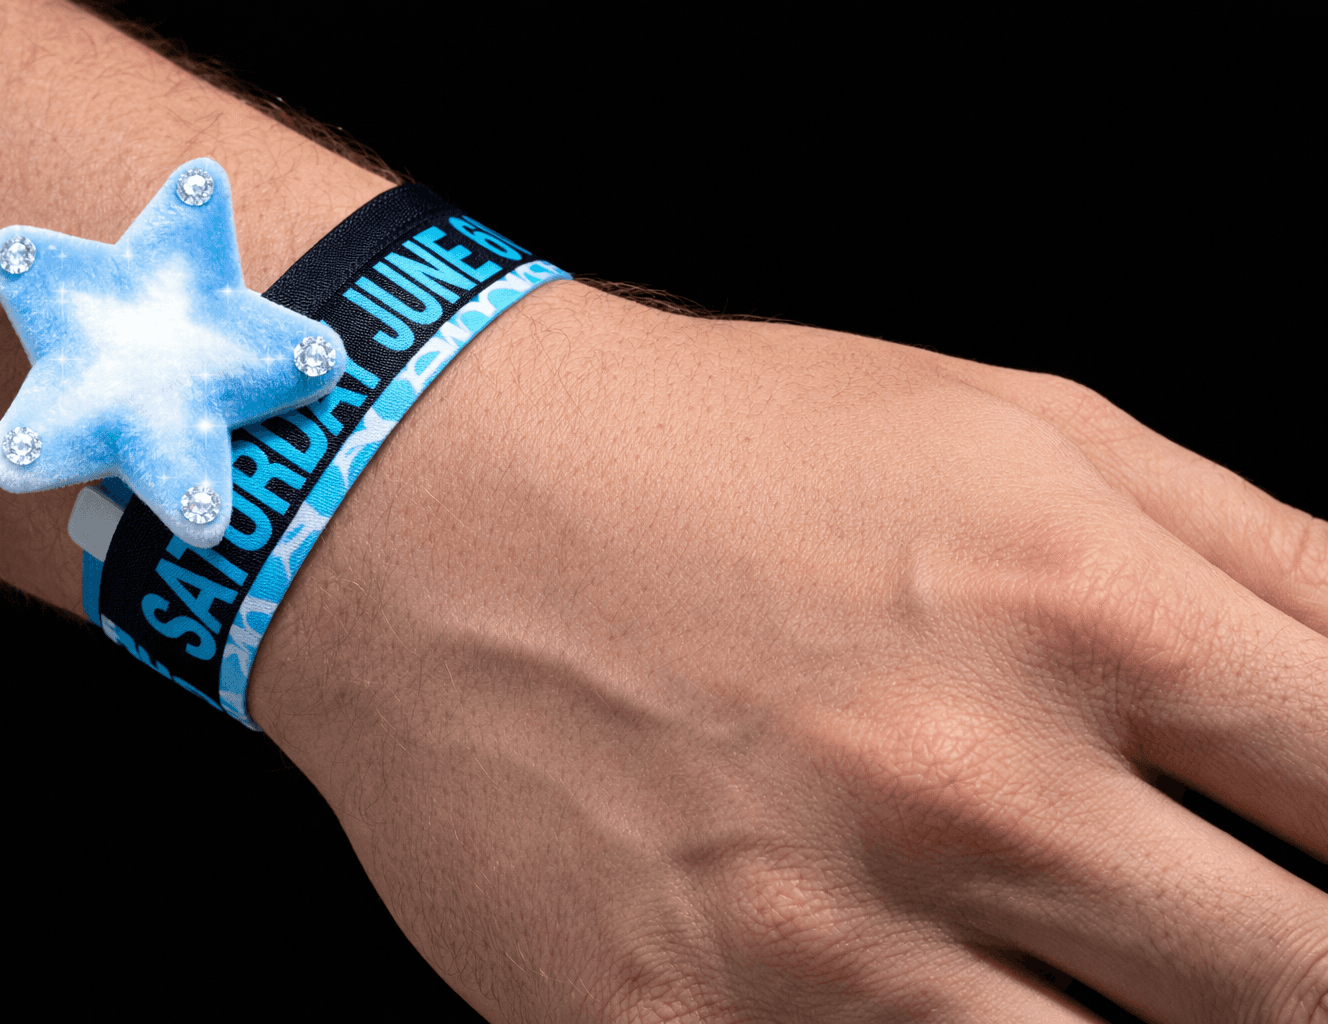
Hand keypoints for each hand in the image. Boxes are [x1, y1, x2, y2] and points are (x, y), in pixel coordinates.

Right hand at [252, 280, 1326, 1021]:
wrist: (426, 505)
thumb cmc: (718, 451)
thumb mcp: (1016, 432)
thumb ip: (1256, 553)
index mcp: (1078, 612)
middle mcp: (964, 788)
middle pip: (1291, 991)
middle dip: (1292, 973)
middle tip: (1234, 934)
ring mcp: (816, 943)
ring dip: (1132, 1018)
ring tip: (1083, 957)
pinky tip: (927, 979)